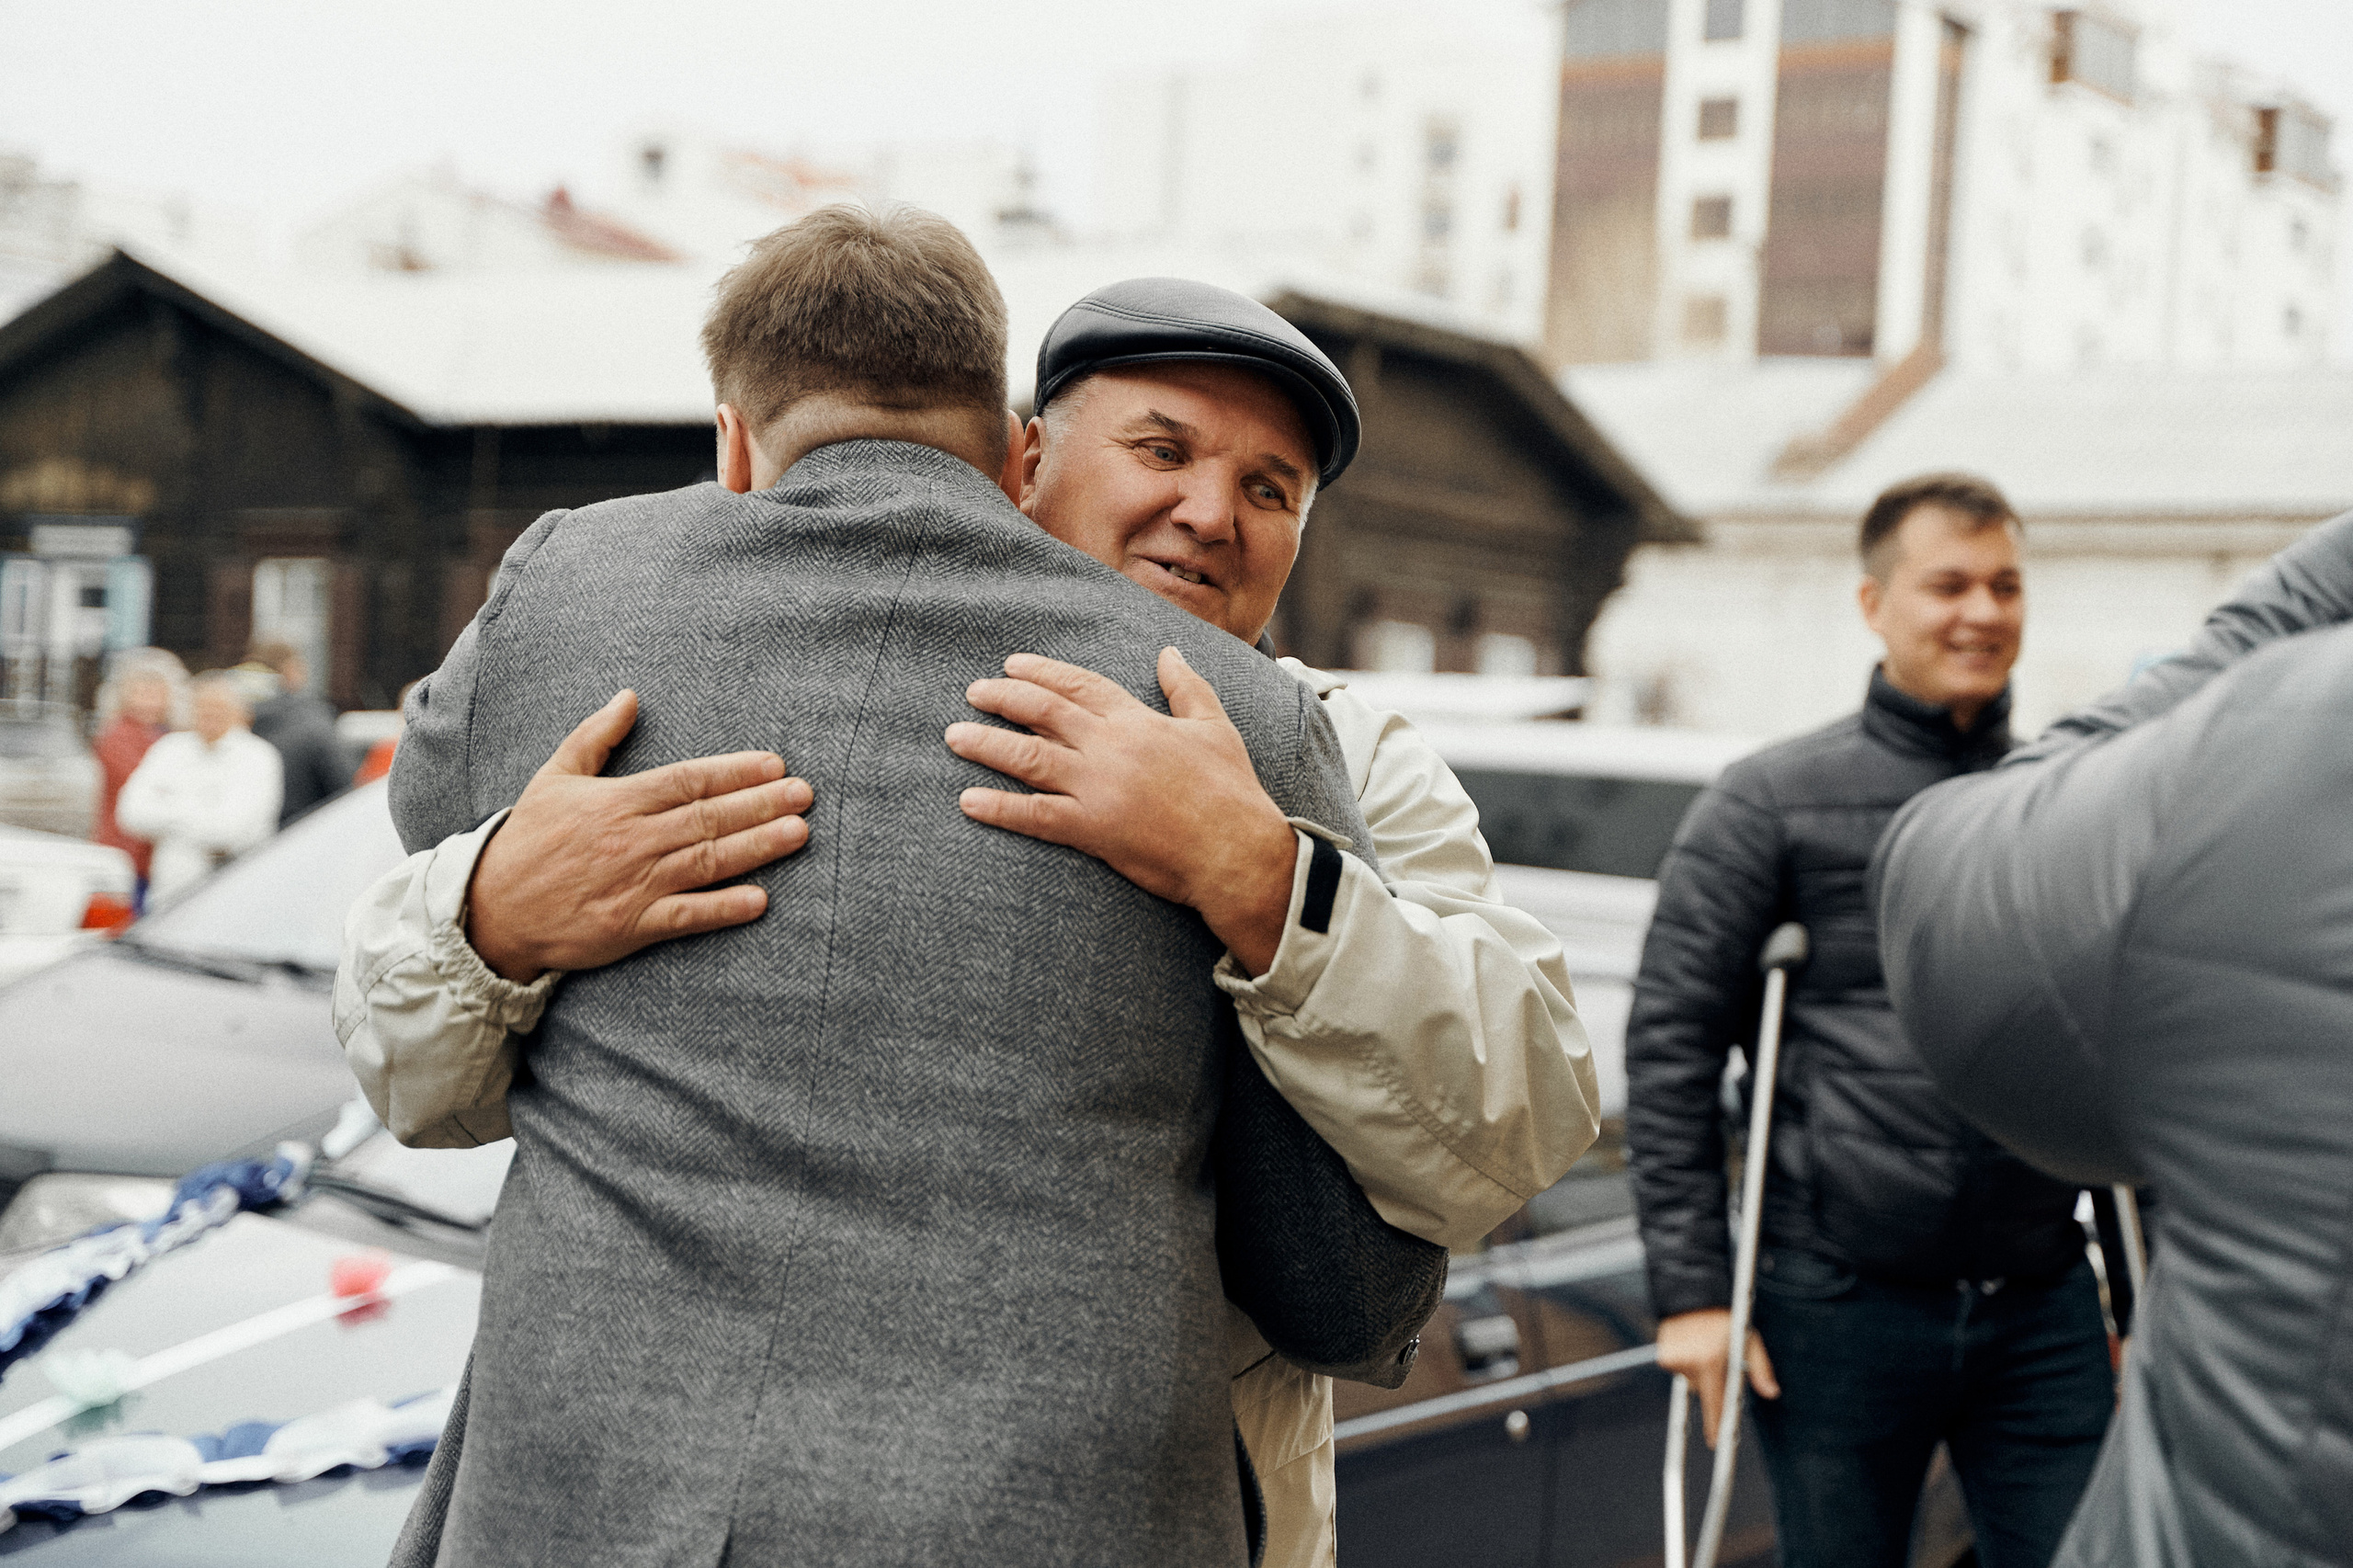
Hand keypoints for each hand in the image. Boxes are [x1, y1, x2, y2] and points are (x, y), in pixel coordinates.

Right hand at [466, 691, 813, 981]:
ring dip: (756, 848)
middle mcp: (632, 841)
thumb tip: (629, 696)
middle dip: (760, 804)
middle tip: (805, 794)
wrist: (491, 910)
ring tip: (799, 833)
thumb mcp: (554, 778)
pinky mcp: (632, 925)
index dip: (734, 771)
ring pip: (706, 862)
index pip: (687, 780)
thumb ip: (594, 736)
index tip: (775, 764)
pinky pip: (686, 917)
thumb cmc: (529, 841)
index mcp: (617, 802)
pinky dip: (722, 909)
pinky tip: (760, 901)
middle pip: (707, 817)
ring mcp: (635, 884)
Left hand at [946, 648, 1298, 975]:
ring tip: (955, 736)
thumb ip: (1187, 687)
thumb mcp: (1214, 726)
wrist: (1237, 850)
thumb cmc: (1231, 790)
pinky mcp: (1092, 828)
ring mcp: (1098, 786)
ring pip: (1028, 757)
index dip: (1041, 672)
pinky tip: (968, 800)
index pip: (1079, 684)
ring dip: (987, 744)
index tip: (1011, 665)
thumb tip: (1169, 651)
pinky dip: (999, 807)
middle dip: (1003, 698)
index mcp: (1137, 719)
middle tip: (973, 693)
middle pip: (1043, 712)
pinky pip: (1034, 815)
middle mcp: (1110, 746)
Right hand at [1656, 1308, 1780, 1447]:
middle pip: (1703, 1391)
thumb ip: (1761, 1370)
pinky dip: (1686, 1364)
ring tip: (1703, 1347)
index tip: (1716, 1442)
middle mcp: (1689, 1362)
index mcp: (1711, 1361)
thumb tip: (1772, 1392)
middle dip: (1712, 1383)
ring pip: (1690, 1380)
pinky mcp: (1663, 1355)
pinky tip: (1691, 1345)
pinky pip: (1679, 1370)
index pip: (1715, 1403)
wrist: (1693, 1295)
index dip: (1715, 1425)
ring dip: (1699, 1372)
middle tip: (1717, 1358)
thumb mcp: (1749, 1341)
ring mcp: (1673, 1359)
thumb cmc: (1725, 1319)